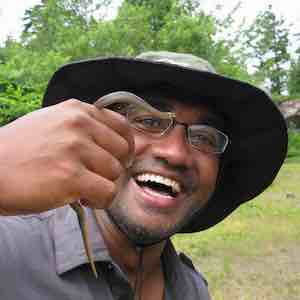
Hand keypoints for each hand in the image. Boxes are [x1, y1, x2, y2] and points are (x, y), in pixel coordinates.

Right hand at [0, 99, 133, 214]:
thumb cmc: (21, 151)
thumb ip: (83, 128)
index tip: (117, 160)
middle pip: (123, 152)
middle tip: (94, 177)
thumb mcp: (53, 124)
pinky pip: (108, 192)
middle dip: (112, 168)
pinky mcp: (70, 177)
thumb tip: (114, 144)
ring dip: (103, 185)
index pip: (123, 126)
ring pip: (116, 173)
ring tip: (81, 188)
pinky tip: (80, 198)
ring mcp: (75, 149)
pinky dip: (99, 201)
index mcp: (77, 110)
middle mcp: (79, 124)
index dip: (124, 147)